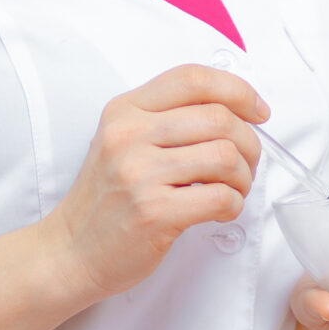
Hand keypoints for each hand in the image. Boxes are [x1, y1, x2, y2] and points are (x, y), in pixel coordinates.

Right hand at [46, 66, 268, 310]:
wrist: (70, 250)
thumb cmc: (106, 200)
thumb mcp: (122, 142)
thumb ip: (166, 120)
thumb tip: (235, 111)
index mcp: (124, 110)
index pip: (193, 79)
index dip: (237, 91)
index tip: (257, 112)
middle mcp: (129, 135)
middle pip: (219, 118)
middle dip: (249, 143)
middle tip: (246, 165)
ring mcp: (139, 174)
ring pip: (226, 157)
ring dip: (244, 177)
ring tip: (232, 190)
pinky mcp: (154, 212)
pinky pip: (221, 197)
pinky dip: (234, 205)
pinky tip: (220, 211)